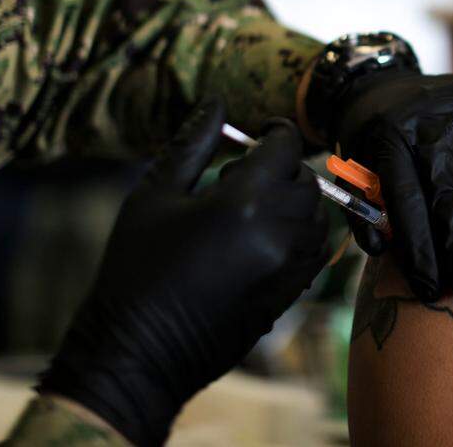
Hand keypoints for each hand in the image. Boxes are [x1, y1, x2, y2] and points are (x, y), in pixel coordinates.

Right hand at [38, 99, 328, 446]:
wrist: (139, 350)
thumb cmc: (136, 269)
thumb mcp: (154, 195)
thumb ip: (192, 144)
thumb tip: (217, 101)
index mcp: (244, 202)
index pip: (284, 146)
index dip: (274, 132)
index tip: (259, 133)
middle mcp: (279, 232)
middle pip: (306, 179)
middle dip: (282, 168)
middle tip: (241, 175)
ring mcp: (290, 267)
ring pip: (316, 215)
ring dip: (293, 201)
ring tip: (248, 209)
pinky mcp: (291, 293)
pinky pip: (314, 249)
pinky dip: (298, 234)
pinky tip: (259, 238)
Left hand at [331, 71, 452, 301]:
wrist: (380, 81)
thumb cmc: (371, 139)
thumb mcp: (353, 167)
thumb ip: (363, 207)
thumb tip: (380, 250)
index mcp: (389, 140)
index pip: (405, 200)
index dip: (417, 248)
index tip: (429, 290)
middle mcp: (427, 121)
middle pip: (447, 185)